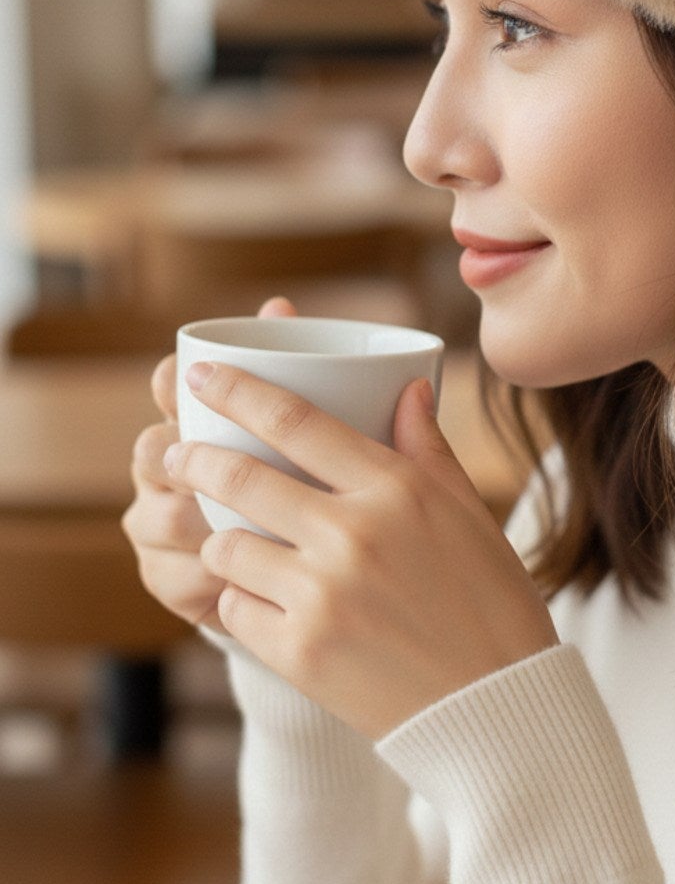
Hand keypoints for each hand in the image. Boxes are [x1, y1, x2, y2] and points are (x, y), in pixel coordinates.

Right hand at [121, 296, 301, 636]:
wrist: (309, 571)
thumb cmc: (309, 486)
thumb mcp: (317, 430)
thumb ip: (296, 367)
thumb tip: (279, 304)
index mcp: (195, 420)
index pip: (167, 386)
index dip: (173, 380)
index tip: (195, 375)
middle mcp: (164, 468)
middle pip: (149, 450)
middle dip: (185, 457)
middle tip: (235, 465)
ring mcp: (157, 524)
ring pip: (160, 516)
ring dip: (206, 521)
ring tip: (260, 527)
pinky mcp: (165, 578)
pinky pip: (175, 573)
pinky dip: (214, 574)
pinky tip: (255, 577)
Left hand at [165, 354, 559, 739]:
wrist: (494, 705)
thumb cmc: (488, 600)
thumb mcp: (468, 512)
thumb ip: (427, 448)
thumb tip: (408, 385)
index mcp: (397, 489)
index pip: (296, 420)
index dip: (238, 390)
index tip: (201, 375)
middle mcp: (354, 534)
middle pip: (240, 477)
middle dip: (194, 459)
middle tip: (178, 455)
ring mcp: (323, 596)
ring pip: (224, 548)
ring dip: (218, 542)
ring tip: (229, 544)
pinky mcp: (300, 653)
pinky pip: (233, 609)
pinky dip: (240, 601)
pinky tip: (263, 603)